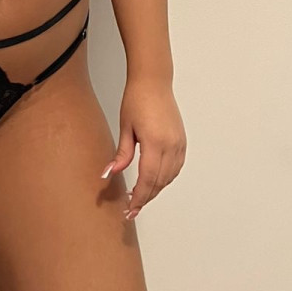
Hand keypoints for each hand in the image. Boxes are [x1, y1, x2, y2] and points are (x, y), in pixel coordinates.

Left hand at [101, 79, 185, 219]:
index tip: (130, 208)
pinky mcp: (182, 141)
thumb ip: (121, 154)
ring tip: (140, 197)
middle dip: (146, 197)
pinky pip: (176, 168)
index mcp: (155, 143)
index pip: (148, 179)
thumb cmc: (137, 100)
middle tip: (132, 208)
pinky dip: (166, 179)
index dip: (139, 197)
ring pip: (169, 177)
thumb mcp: (125, 128)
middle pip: (160, 182)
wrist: (153, 82)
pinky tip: (155, 182)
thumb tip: (110, 173)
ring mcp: (179, 144)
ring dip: (156, 189)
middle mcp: (171, 146)